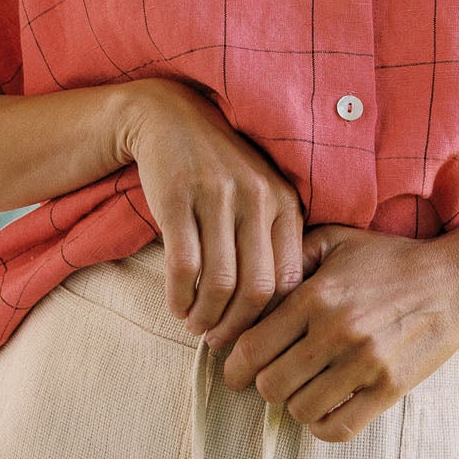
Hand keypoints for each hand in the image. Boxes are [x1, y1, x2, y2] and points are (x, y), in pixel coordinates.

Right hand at [117, 80, 305, 350]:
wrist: (169, 117)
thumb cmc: (219, 170)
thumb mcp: (259, 195)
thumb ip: (271, 241)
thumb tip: (276, 313)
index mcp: (285, 201)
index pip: (289, 279)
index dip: (271, 319)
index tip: (251, 335)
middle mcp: (257, 197)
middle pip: (258, 288)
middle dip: (238, 326)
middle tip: (220, 341)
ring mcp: (218, 195)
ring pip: (220, 282)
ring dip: (206, 317)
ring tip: (196, 326)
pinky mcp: (178, 197)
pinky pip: (184, 265)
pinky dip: (179, 297)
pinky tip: (176, 306)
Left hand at [220, 225, 458, 440]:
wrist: (455, 279)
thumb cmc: (390, 260)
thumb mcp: (336, 241)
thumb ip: (290, 256)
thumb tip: (246, 289)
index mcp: (317, 295)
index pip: (251, 348)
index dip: (235, 364)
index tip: (238, 367)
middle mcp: (337, 331)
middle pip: (270, 385)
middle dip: (264, 383)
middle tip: (274, 375)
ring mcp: (366, 364)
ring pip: (300, 409)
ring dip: (295, 403)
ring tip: (304, 387)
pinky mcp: (390, 388)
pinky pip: (338, 428)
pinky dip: (323, 424)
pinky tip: (326, 407)